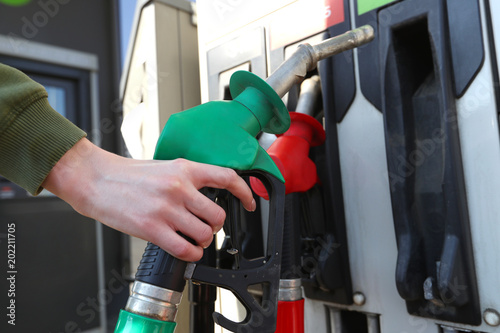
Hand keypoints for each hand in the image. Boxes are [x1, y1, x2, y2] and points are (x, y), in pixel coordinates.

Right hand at [42, 138, 255, 260]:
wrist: (95, 180)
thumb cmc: (128, 175)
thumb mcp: (165, 167)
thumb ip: (188, 180)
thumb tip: (208, 197)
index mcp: (184, 169)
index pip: (227, 177)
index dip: (245, 192)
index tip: (250, 202)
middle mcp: (179, 187)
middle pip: (218, 216)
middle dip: (216, 226)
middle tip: (206, 227)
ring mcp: (166, 209)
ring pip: (205, 234)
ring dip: (203, 241)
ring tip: (193, 239)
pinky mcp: (152, 228)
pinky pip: (186, 249)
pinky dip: (192, 254)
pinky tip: (186, 250)